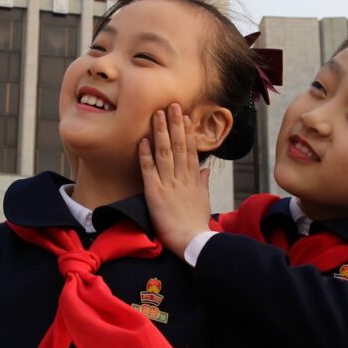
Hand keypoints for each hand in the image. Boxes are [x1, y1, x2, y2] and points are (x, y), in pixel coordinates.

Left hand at [139, 103, 212, 258]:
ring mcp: (169, 184)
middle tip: (172, 105)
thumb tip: (205, 171)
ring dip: (161, 132)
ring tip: (158, 114)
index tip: (186, 117)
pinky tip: (143, 140)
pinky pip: (149, 170)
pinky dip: (146, 155)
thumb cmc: (196, 224)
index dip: (188, 132)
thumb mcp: (203, 201)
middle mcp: (183, 178)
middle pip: (180, 146)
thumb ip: (202, 183)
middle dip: (175, 124)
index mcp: (194, 179)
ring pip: (165, 153)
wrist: (192, 242)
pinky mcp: (155, 193)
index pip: (191, 150)